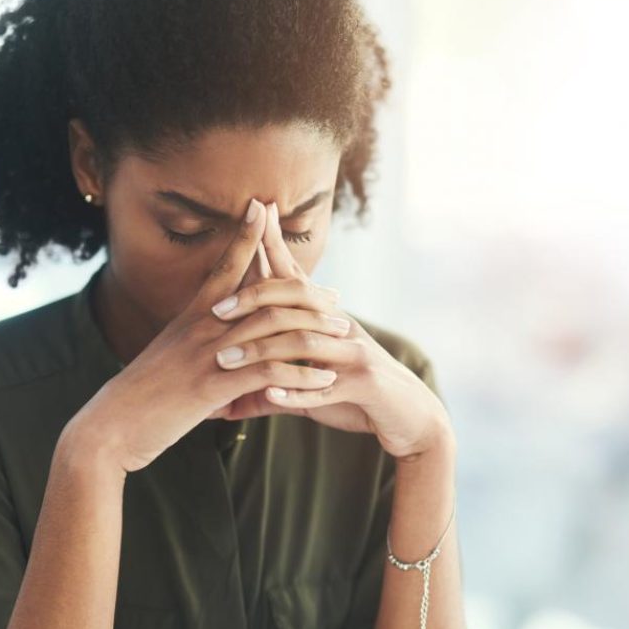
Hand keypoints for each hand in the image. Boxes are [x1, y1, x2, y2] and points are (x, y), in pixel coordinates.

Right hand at [64, 199, 346, 474]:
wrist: (111, 426)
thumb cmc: (142, 392)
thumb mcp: (169, 354)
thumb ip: (194, 337)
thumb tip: (215, 332)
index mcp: (193, 315)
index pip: (223, 264)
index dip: (244, 234)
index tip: (262, 207)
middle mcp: (203, 327)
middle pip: (265, 295)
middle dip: (306, 292)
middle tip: (336, 296)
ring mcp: (209, 355)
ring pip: (275, 331)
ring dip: (315, 332)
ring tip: (344, 335)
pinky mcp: (214, 387)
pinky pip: (270, 374)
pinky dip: (302, 376)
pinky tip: (325, 381)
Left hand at [205, 201, 453, 460]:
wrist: (412, 416)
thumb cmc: (357, 397)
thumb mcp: (313, 386)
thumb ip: (274, 387)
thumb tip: (231, 402)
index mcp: (329, 320)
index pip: (295, 278)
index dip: (275, 246)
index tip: (254, 212)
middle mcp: (342, 328)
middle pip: (296, 301)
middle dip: (255, 299)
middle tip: (216, 309)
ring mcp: (354, 355)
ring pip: (304, 344)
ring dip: (262, 353)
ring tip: (226, 361)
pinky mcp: (365, 385)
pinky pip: (326, 387)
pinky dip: (296, 391)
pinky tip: (270, 392)